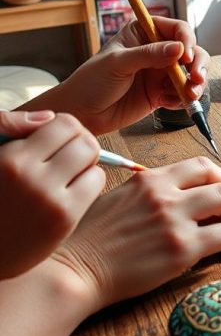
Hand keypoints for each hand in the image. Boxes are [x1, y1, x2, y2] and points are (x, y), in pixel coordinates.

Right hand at [0, 110, 104, 278]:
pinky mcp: (64, 218)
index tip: (57, 143)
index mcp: (9, 157)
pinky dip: (91, 182)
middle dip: (80, 143)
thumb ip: (12, 129)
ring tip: (70, 175)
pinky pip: (96, 180)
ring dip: (87, 162)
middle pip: (82, 137)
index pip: (62, 122)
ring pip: (93, 155)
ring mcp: (47, 197)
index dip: (65, 130)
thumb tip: (49, 117)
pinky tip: (74, 192)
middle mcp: (27, 174)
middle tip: (69, 159)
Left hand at [24, 16, 209, 134]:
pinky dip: (182, 99)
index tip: (186, 56)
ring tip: (190, 95)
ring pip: (189, 74)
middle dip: (197, 64)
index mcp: (143, 33)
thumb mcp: (119, 63)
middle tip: (196, 78)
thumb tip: (179, 49)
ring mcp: (158, 73)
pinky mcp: (159, 94)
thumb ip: (149, 55)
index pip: (175, 29)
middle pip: (189, 51)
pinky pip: (180, 94)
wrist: (83, 112)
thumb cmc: (92, 81)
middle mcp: (155, 51)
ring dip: (194, 84)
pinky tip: (170, 103)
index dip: (186, 41)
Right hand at [51, 157, 220, 312]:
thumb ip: (149, 194)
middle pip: (219, 180)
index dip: (217, 178)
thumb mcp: (118, 198)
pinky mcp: (181, 249)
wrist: (75, 269)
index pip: (199, 165)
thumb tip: (180, 200)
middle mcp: (164, 194)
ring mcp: (174, 220)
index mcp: (148, 178)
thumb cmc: (91, 239)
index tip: (218, 191)